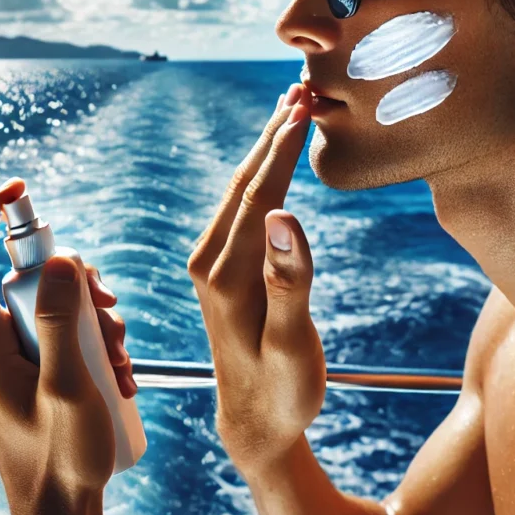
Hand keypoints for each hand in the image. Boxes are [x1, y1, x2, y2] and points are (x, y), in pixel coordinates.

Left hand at [0, 177, 132, 514]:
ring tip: (120, 361)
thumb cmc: (61, 460)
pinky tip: (116, 375)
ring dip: (95, 321)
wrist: (59, 514)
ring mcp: (14, 358)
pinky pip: (63, 336)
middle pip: (30, 277)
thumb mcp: (68, 387)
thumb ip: (61, 322)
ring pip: (54, 306)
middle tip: (111, 314)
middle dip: (79, 285)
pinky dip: (94, 345)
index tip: (20, 187)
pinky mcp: (34, 373)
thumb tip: (61, 259)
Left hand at [187, 84, 326, 476]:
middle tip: (302, 88)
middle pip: (243, 183)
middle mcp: (209, 263)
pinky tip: (275, 164)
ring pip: (239, 192)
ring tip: (291, 110)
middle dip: (273, 133)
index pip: (257, 194)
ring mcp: (210, 266)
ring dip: (265, 149)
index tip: (306, 104)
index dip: (283, 147)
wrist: (252, 425)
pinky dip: (260, 176)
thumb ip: (289, 284)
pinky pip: (239, 210)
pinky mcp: (218, 272)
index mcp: (226, 275)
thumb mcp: (290, 347)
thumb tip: (285, 217)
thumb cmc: (281, 393)